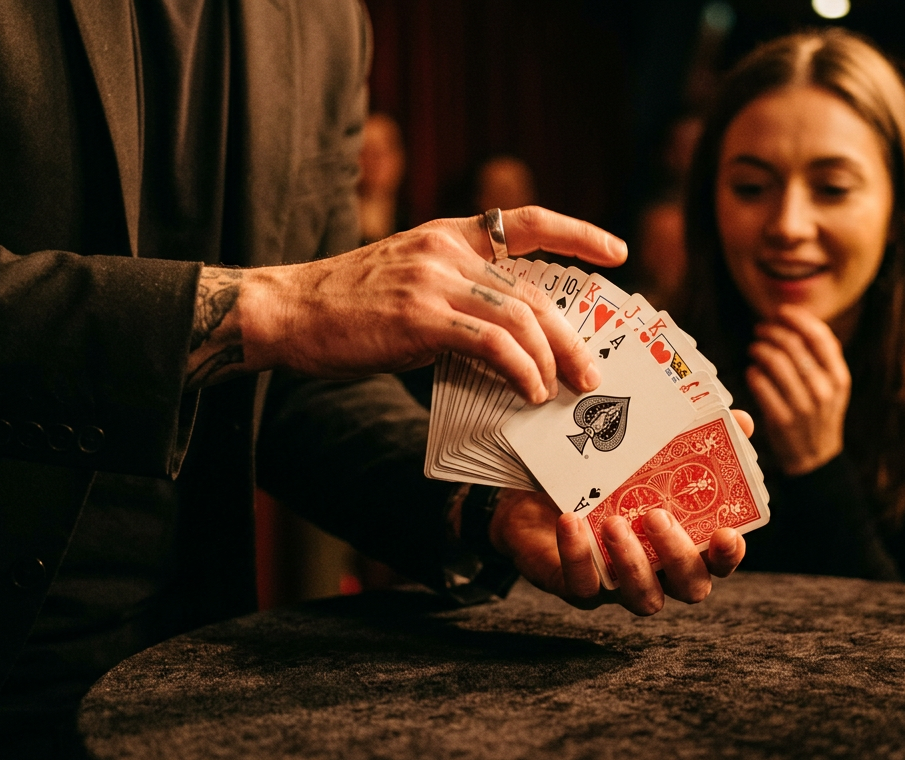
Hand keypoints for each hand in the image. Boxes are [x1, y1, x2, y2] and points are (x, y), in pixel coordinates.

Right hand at [239, 206, 626, 402]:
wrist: (287, 312)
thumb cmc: (345, 309)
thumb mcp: (407, 285)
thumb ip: (456, 299)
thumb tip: (506, 348)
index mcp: (447, 235)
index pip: (525, 222)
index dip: (577, 234)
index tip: (616, 251)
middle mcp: (447, 250)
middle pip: (532, 290)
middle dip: (570, 335)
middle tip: (589, 372)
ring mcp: (434, 280)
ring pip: (519, 318)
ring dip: (549, 361)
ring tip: (559, 392)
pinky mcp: (421, 316)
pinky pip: (491, 344)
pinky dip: (518, 370)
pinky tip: (526, 392)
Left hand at [487, 410, 754, 615]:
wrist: (529, 485)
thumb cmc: (599, 470)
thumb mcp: (642, 446)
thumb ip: (692, 436)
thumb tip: (742, 421)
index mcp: (681, 540)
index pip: (718, 560)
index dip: (729, 554)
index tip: (728, 533)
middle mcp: (658, 570)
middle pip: (689, 586)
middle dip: (678, 555)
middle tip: (657, 516)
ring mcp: (618, 585)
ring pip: (642, 598)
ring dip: (633, 563)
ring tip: (615, 522)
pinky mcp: (574, 585)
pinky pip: (581, 585)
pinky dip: (578, 555)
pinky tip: (572, 521)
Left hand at [746, 305, 849, 475]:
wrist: (816, 458)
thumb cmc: (819, 413)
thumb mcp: (833, 386)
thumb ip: (820, 357)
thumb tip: (796, 320)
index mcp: (839, 377)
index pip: (819, 336)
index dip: (798, 318)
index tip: (781, 311)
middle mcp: (824, 390)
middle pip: (793, 345)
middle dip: (771, 330)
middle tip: (760, 329)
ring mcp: (803, 406)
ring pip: (775, 362)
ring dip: (759, 349)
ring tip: (754, 348)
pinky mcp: (781, 420)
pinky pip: (761, 386)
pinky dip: (753, 373)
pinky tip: (752, 371)